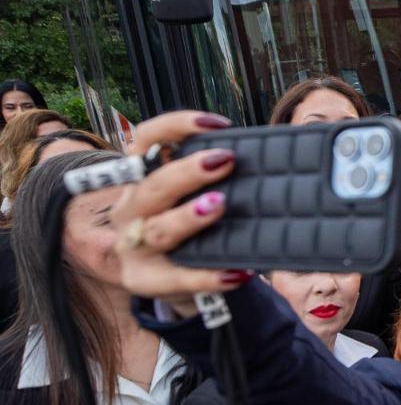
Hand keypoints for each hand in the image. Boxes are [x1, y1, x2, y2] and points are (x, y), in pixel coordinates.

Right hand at [107, 111, 244, 316]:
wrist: (170, 278)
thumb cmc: (189, 225)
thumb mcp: (188, 196)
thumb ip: (212, 179)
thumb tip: (266, 159)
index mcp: (141, 178)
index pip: (145, 140)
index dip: (175, 126)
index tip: (215, 124)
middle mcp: (130, 209)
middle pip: (152, 187)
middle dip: (187, 173)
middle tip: (225, 161)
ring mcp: (133, 246)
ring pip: (158, 231)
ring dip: (188, 217)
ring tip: (219, 205)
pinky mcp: (144, 280)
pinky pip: (177, 278)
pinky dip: (209, 276)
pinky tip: (238, 272)